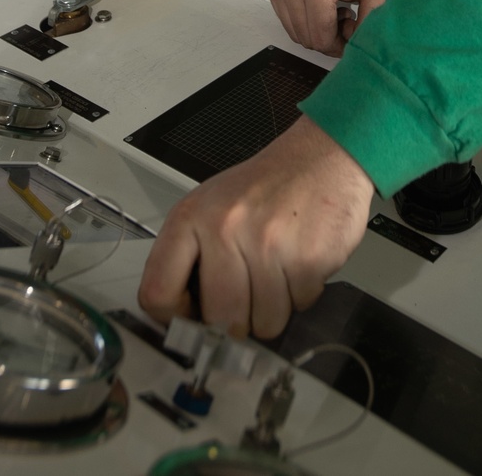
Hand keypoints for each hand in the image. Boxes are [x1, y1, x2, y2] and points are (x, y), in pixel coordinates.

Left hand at [138, 114, 373, 338]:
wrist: (325, 155)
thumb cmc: (268, 185)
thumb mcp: (213, 207)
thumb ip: (191, 257)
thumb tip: (182, 320)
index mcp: (191, 217)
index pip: (156, 294)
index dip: (175, 318)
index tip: (193, 316)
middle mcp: (224, 228)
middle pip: (218, 320)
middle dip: (237, 320)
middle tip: (249, 294)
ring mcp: (266, 244)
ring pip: (263, 324)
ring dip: (274, 308)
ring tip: (278, 269)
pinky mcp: (306, 259)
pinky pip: (299, 307)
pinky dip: (302, 294)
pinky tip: (299, 261)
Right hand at [266, 0, 388, 56]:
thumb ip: (372, 19)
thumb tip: (359, 44)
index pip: (321, 39)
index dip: (338, 45)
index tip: (351, 30)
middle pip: (306, 39)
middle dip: (327, 38)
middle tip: (343, 21)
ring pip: (294, 32)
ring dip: (314, 29)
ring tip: (331, 12)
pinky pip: (285, 19)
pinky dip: (301, 19)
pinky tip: (318, 5)